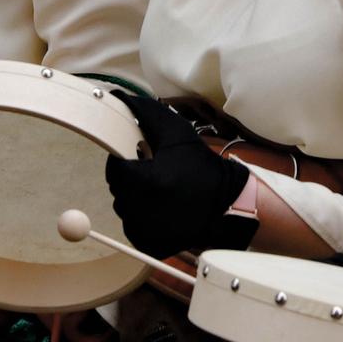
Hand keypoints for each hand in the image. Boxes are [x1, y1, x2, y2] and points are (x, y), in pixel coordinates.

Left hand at [102, 91, 252, 257]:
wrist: (227, 206)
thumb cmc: (202, 168)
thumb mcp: (177, 135)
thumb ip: (146, 114)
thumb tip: (119, 98)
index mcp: (146, 181)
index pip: (115, 168)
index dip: (126, 160)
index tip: (143, 158)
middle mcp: (141, 209)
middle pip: (118, 187)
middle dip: (131, 176)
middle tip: (156, 172)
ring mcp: (144, 230)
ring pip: (123, 206)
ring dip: (136, 196)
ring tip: (163, 190)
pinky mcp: (148, 243)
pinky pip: (133, 225)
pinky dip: (143, 216)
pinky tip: (164, 208)